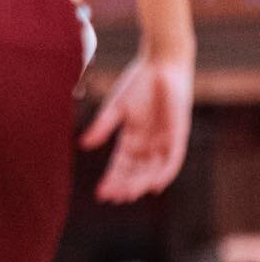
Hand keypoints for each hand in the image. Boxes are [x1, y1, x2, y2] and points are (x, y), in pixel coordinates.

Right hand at [81, 55, 192, 202]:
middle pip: (136, 171)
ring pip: (153, 169)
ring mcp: (164, 139)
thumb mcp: (115, 107)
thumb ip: (102, 126)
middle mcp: (148, 142)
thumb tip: (83, 145)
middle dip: (125, 185)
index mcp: (132, 137)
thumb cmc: (138, 81)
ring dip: (141, 182)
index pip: (121, 165)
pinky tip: (154, 185)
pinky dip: (164, 172)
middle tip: (114, 198)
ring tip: (129, 194)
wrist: (161, 63)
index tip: (100, 194)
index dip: (112, 180)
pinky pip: (173, 159)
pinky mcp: (178, 133)